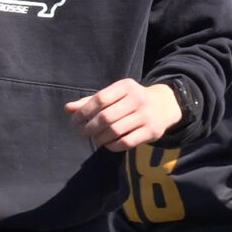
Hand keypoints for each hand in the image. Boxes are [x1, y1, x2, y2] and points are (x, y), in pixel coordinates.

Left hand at [64, 78, 180, 150]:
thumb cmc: (131, 100)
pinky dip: (112, 145)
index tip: (74, 121)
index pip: (100, 99)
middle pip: (106, 117)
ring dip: (100, 138)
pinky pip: (126, 142)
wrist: (164, 105)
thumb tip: (67, 108)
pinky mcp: (151, 131)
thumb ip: (90, 101)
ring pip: (115, 131)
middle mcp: (137, 99)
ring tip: (95, 138)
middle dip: (90, 127)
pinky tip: (107, 144)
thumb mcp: (114, 95)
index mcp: (126, 86)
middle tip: (82, 132)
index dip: (84, 111)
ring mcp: (146, 115)